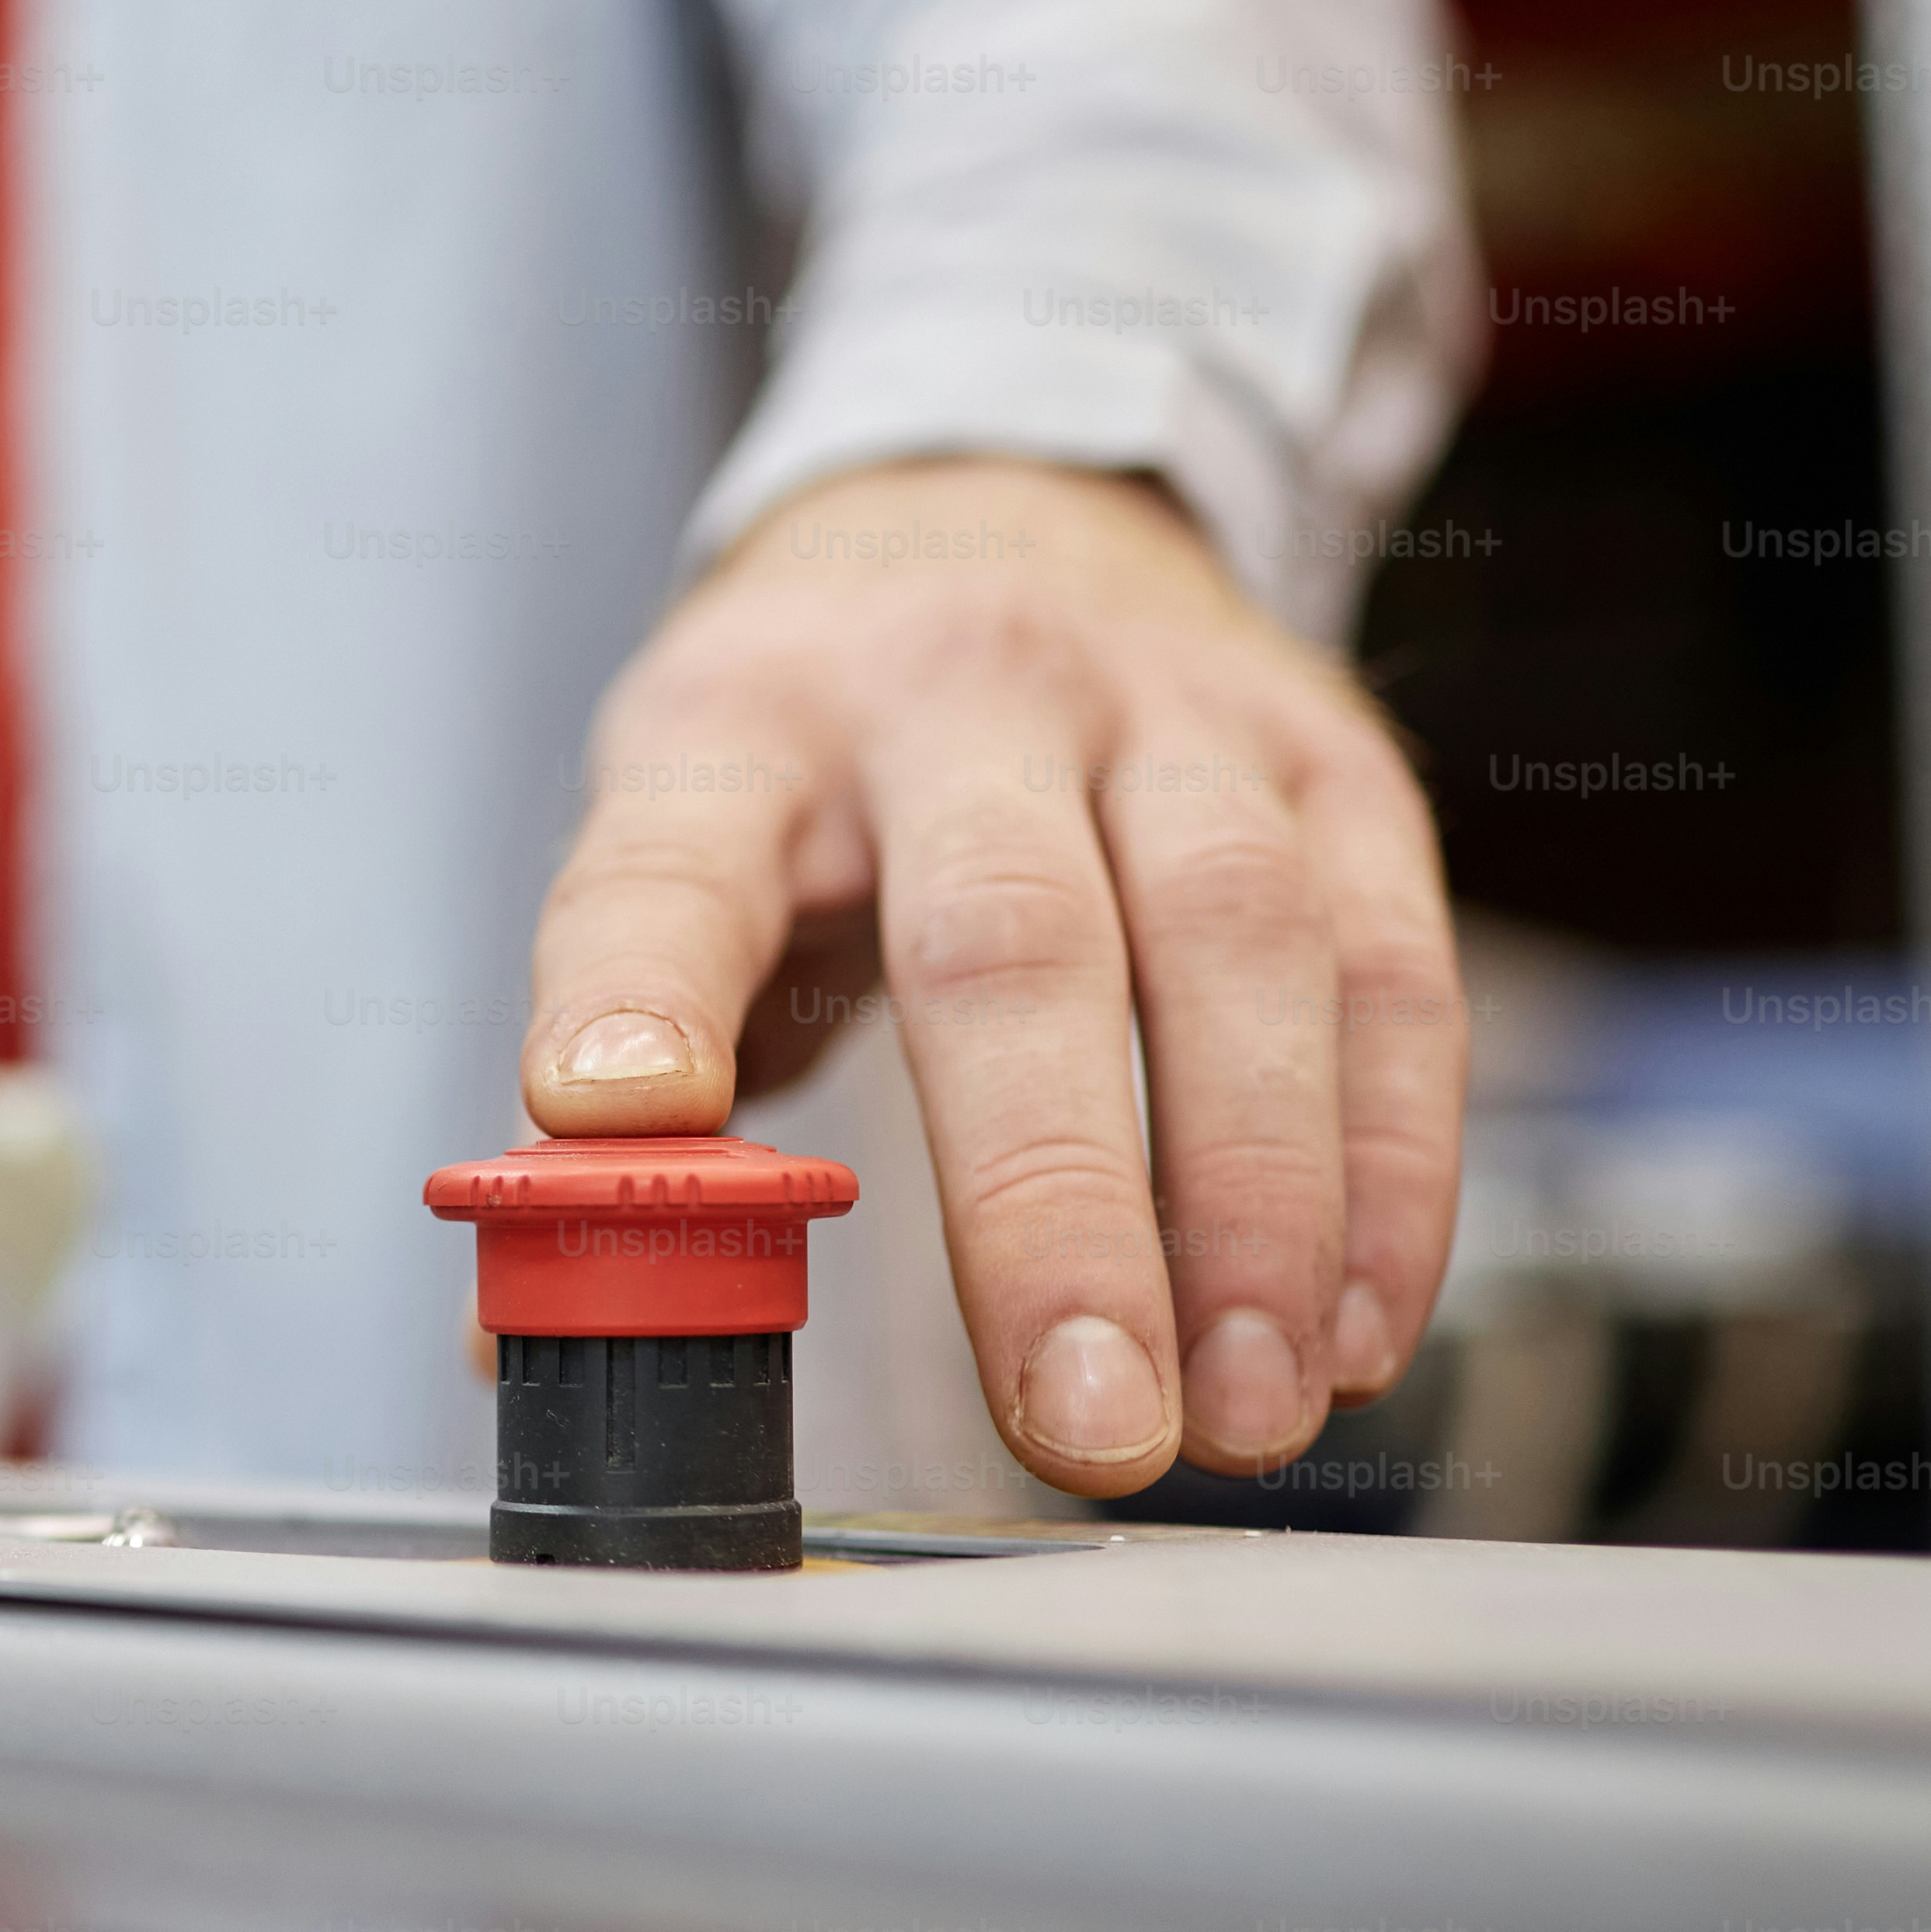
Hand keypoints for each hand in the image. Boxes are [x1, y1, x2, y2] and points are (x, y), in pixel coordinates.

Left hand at [521, 458, 1462, 1496]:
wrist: (999, 510)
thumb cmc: (817, 757)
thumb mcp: (682, 852)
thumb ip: (625, 1087)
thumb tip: (540, 1324)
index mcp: (743, 729)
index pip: (667, 858)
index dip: (636, 986)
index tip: (617, 1119)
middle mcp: (960, 691)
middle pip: (1008, 941)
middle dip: (1050, 1206)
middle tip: (1083, 1422)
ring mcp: (1168, 711)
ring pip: (1238, 945)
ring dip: (1255, 1210)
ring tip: (1238, 1416)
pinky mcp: (1334, 757)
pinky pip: (1390, 967)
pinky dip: (1388, 1168)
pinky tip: (1352, 1329)